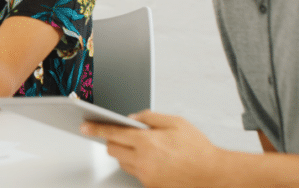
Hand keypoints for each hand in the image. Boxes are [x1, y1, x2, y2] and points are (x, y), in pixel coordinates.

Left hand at [81, 111, 223, 187]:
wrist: (214, 175)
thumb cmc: (198, 149)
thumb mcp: (176, 122)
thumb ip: (150, 117)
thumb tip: (132, 118)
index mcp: (147, 141)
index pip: (113, 132)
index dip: (96, 128)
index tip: (84, 126)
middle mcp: (143, 160)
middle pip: (112, 149)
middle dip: (112, 140)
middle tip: (122, 135)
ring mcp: (146, 175)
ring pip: (122, 162)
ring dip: (125, 153)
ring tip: (143, 147)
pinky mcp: (150, 186)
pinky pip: (135, 172)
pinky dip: (137, 164)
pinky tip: (153, 159)